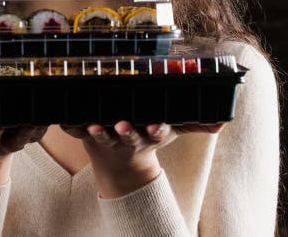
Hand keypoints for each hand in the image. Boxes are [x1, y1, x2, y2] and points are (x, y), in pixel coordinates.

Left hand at [62, 121, 223, 197]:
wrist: (120, 166)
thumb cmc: (147, 136)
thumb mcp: (172, 131)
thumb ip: (195, 124)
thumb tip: (223, 121)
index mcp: (149, 134)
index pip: (157, 132)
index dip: (156, 129)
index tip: (156, 126)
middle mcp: (129, 138)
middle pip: (129, 135)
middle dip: (127, 131)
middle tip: (123, 125)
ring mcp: (108, 138)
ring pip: (104, 136)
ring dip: (99, 132)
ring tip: (95, 126)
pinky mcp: (88, 136)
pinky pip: (77, 131)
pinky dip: (71, 127)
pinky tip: (64, 121)